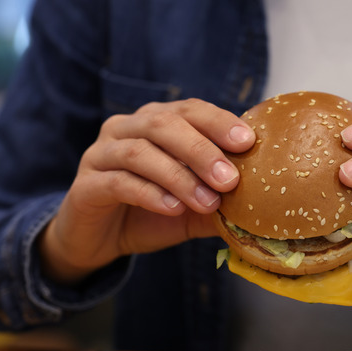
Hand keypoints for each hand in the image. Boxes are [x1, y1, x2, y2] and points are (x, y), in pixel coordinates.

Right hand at [39, 98, 254, 284]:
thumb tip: (265, 208)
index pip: (189, 110)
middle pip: (163, 125)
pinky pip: (118, 182)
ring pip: (139, 152)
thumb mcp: (193, 208)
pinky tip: (174, 208)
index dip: (218, 121)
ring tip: (207, 202)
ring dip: (179, 176)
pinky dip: (150, 194)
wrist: (99, 241)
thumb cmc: (150, 214)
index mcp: (154, 123)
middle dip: (201, 150)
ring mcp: (100, 154)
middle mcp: (125, 129)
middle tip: (230, 178)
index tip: (248, 141)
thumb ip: (222, 202)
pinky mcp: (86, 186)